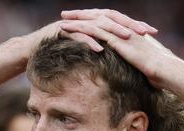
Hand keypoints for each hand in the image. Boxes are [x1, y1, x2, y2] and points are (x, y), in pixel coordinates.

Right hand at [20, 9, 156, 55]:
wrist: (31, 49)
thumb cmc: (58, 52)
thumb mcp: (83, 49)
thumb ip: (100, 48)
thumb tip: (120, 58)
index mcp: (93, 22)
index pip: (118, 20)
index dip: (135, 25)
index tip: (152, 33)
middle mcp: (86, 19)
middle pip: (111, 19)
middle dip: (129, 25)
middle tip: (145, 33)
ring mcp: (74, 24)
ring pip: (97, 25)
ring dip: (113, 31)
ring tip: (126, 39)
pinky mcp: (63, 31)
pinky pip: (78, 35)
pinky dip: (89, 42)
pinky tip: (99, 50)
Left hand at [60, 9, 176, 88]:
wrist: (165, 70)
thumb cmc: (157, 72)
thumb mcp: (142, 66)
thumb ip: (134, 63)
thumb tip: (131, 71)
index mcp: (129, 32)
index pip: (108, 21)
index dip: (93, 19)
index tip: (81, 19)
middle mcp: (124, 29)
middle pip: (98, 17)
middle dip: (81, 15)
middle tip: (66, 14)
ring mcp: (120, 33)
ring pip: (94, 22)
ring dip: (77, 21)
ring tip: (62, 20)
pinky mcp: (117, 40)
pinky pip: (94, 32)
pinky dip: (80, 29)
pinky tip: (68, 30)